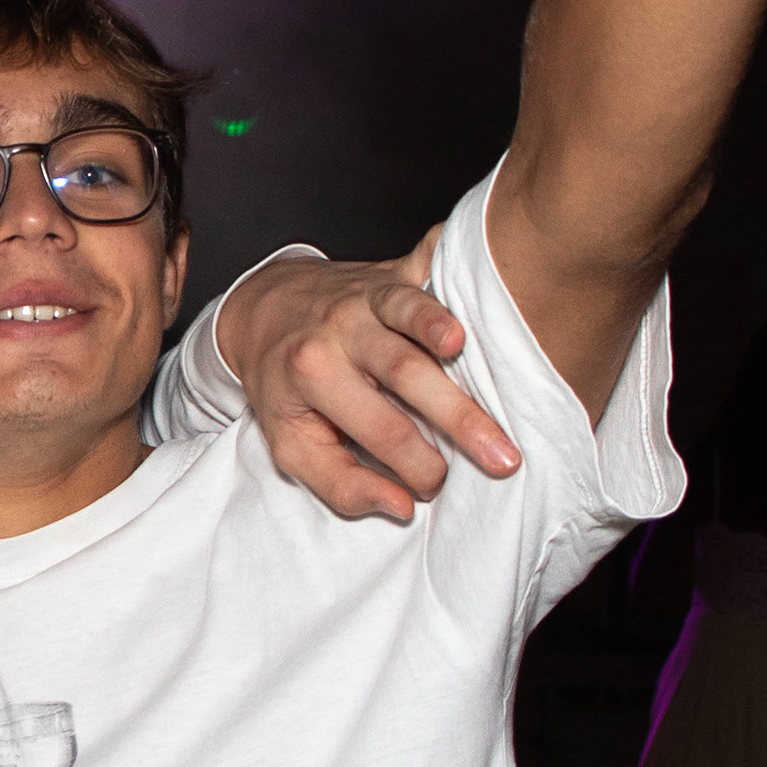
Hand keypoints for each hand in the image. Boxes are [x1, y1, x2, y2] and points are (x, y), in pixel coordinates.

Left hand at [216, 231, 525, 524]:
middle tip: (503, 457)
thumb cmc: (287, 388)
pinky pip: (421, 260)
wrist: (262, 312)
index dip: (416, 464)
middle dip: (457, 416)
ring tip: (465, 346)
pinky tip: (480, 266)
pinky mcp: (389, 271)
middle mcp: (338, 332)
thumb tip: (400, 507)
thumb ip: (340, 484)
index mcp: (315, 378)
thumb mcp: (292, 446)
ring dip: (438, 325)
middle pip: (403, 372)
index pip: (380, 429)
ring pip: (408, 310)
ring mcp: (365, 294)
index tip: (438, 486)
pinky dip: (446, 258)